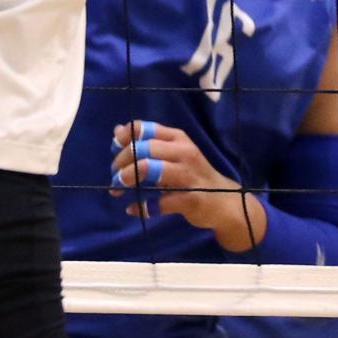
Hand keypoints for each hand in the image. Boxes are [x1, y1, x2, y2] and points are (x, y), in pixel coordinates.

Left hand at [110, 118, 262, 251]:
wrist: (224, 201)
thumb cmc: (193, 175)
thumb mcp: (172, 154)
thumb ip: (147, 143)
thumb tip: (118, 130)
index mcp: (179, 138)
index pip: (147, 128)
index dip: (126, 137)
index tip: (114, 149)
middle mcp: (184, 151)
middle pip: (145, 148)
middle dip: (123, 161)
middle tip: (114, 177)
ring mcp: (188, 175)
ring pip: (151, 168)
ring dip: (129, 178)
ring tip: (118, 189)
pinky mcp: (190, 199)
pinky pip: (159, 202)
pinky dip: (142, 206)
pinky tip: (133, 209)